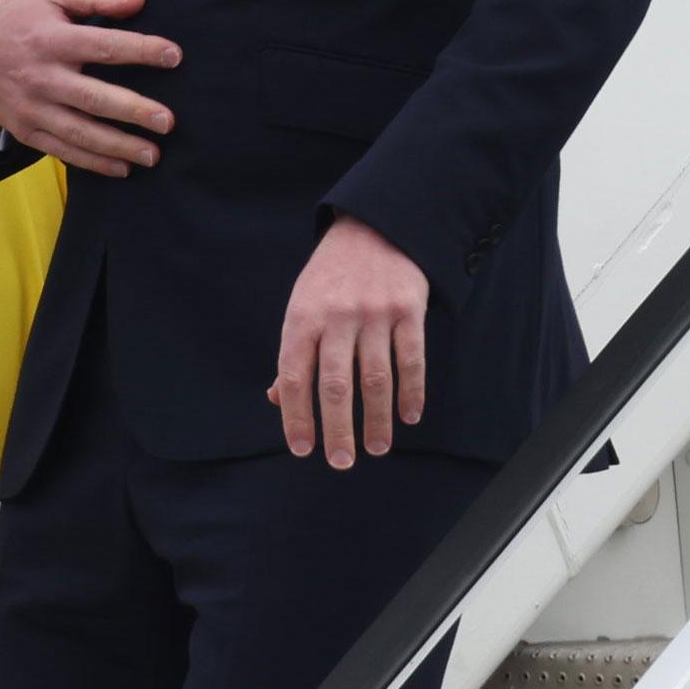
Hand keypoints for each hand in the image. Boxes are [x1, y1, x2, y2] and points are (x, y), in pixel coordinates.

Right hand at [0, 0, 180, 175]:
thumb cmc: (17, 17)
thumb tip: (136, 2)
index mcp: (52, 39)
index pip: (103, 45)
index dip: (140, 49)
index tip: (174, 55)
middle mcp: (42, 76)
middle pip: (93, 97)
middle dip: (133, 111)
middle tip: (168, 122)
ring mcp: (33, 108)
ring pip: (80, 132)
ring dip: (118, 146)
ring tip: (153, 155)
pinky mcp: (26, 130)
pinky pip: (62, 151)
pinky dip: (92, 162)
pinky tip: (122, 167)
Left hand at [272, 215, 431, 462]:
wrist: (374, 226)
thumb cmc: (331, 277)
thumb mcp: (301, 306)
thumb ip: (293, 352)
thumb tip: (277, 399)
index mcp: (302, 318)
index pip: (294, 376)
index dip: (296, 416)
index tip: (303, 449)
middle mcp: (336, 317)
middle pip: (335, 385)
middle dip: (337, 429)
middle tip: (341, 461)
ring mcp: (374, 313)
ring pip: (376, 378)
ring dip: (377, 419)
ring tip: (376, 447)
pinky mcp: (408, 309)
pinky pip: (411, 359)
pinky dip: (412, 391)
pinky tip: (409, 416)